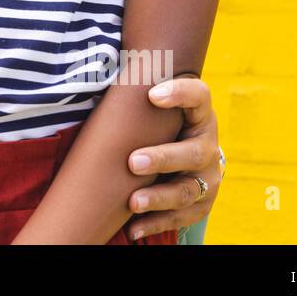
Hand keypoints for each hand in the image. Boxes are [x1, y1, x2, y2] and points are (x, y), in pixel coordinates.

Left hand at [123, 76, 222, 240]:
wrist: (188, 152)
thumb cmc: (158, 121)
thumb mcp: (154, 104)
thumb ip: (135, 91)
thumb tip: (89, 66)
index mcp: (198, 113)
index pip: (198, 95)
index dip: (180, 93)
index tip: (152, 94)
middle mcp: (207, 144)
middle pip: (191, 152)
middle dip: (162, 158)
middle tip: (132, 161)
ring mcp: (207, 177)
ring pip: (186, 190)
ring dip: (158, 198)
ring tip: (132, 202)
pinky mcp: (201, 203)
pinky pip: (181, 218)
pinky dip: (156, 224)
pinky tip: (133, 229)